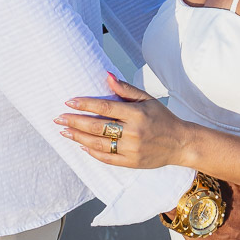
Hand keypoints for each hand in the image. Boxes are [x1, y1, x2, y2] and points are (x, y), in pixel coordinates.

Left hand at [55, 73, 186, 167]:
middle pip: (98, 127)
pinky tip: (81, 145)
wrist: (180, 143)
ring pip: (99, 144)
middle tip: (59, 118)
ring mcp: (132, 150)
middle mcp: (133, 132)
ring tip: (65, 131)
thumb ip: (126, 89)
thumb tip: (107, 76)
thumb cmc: (162, 118)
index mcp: (137, 114)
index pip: (106, 107)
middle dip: (75, 122)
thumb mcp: (147, 99)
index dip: (86, 104)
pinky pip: (107, 158)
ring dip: (78, 137)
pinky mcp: (132, 163)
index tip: (69, 102)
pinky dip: (92, 152)